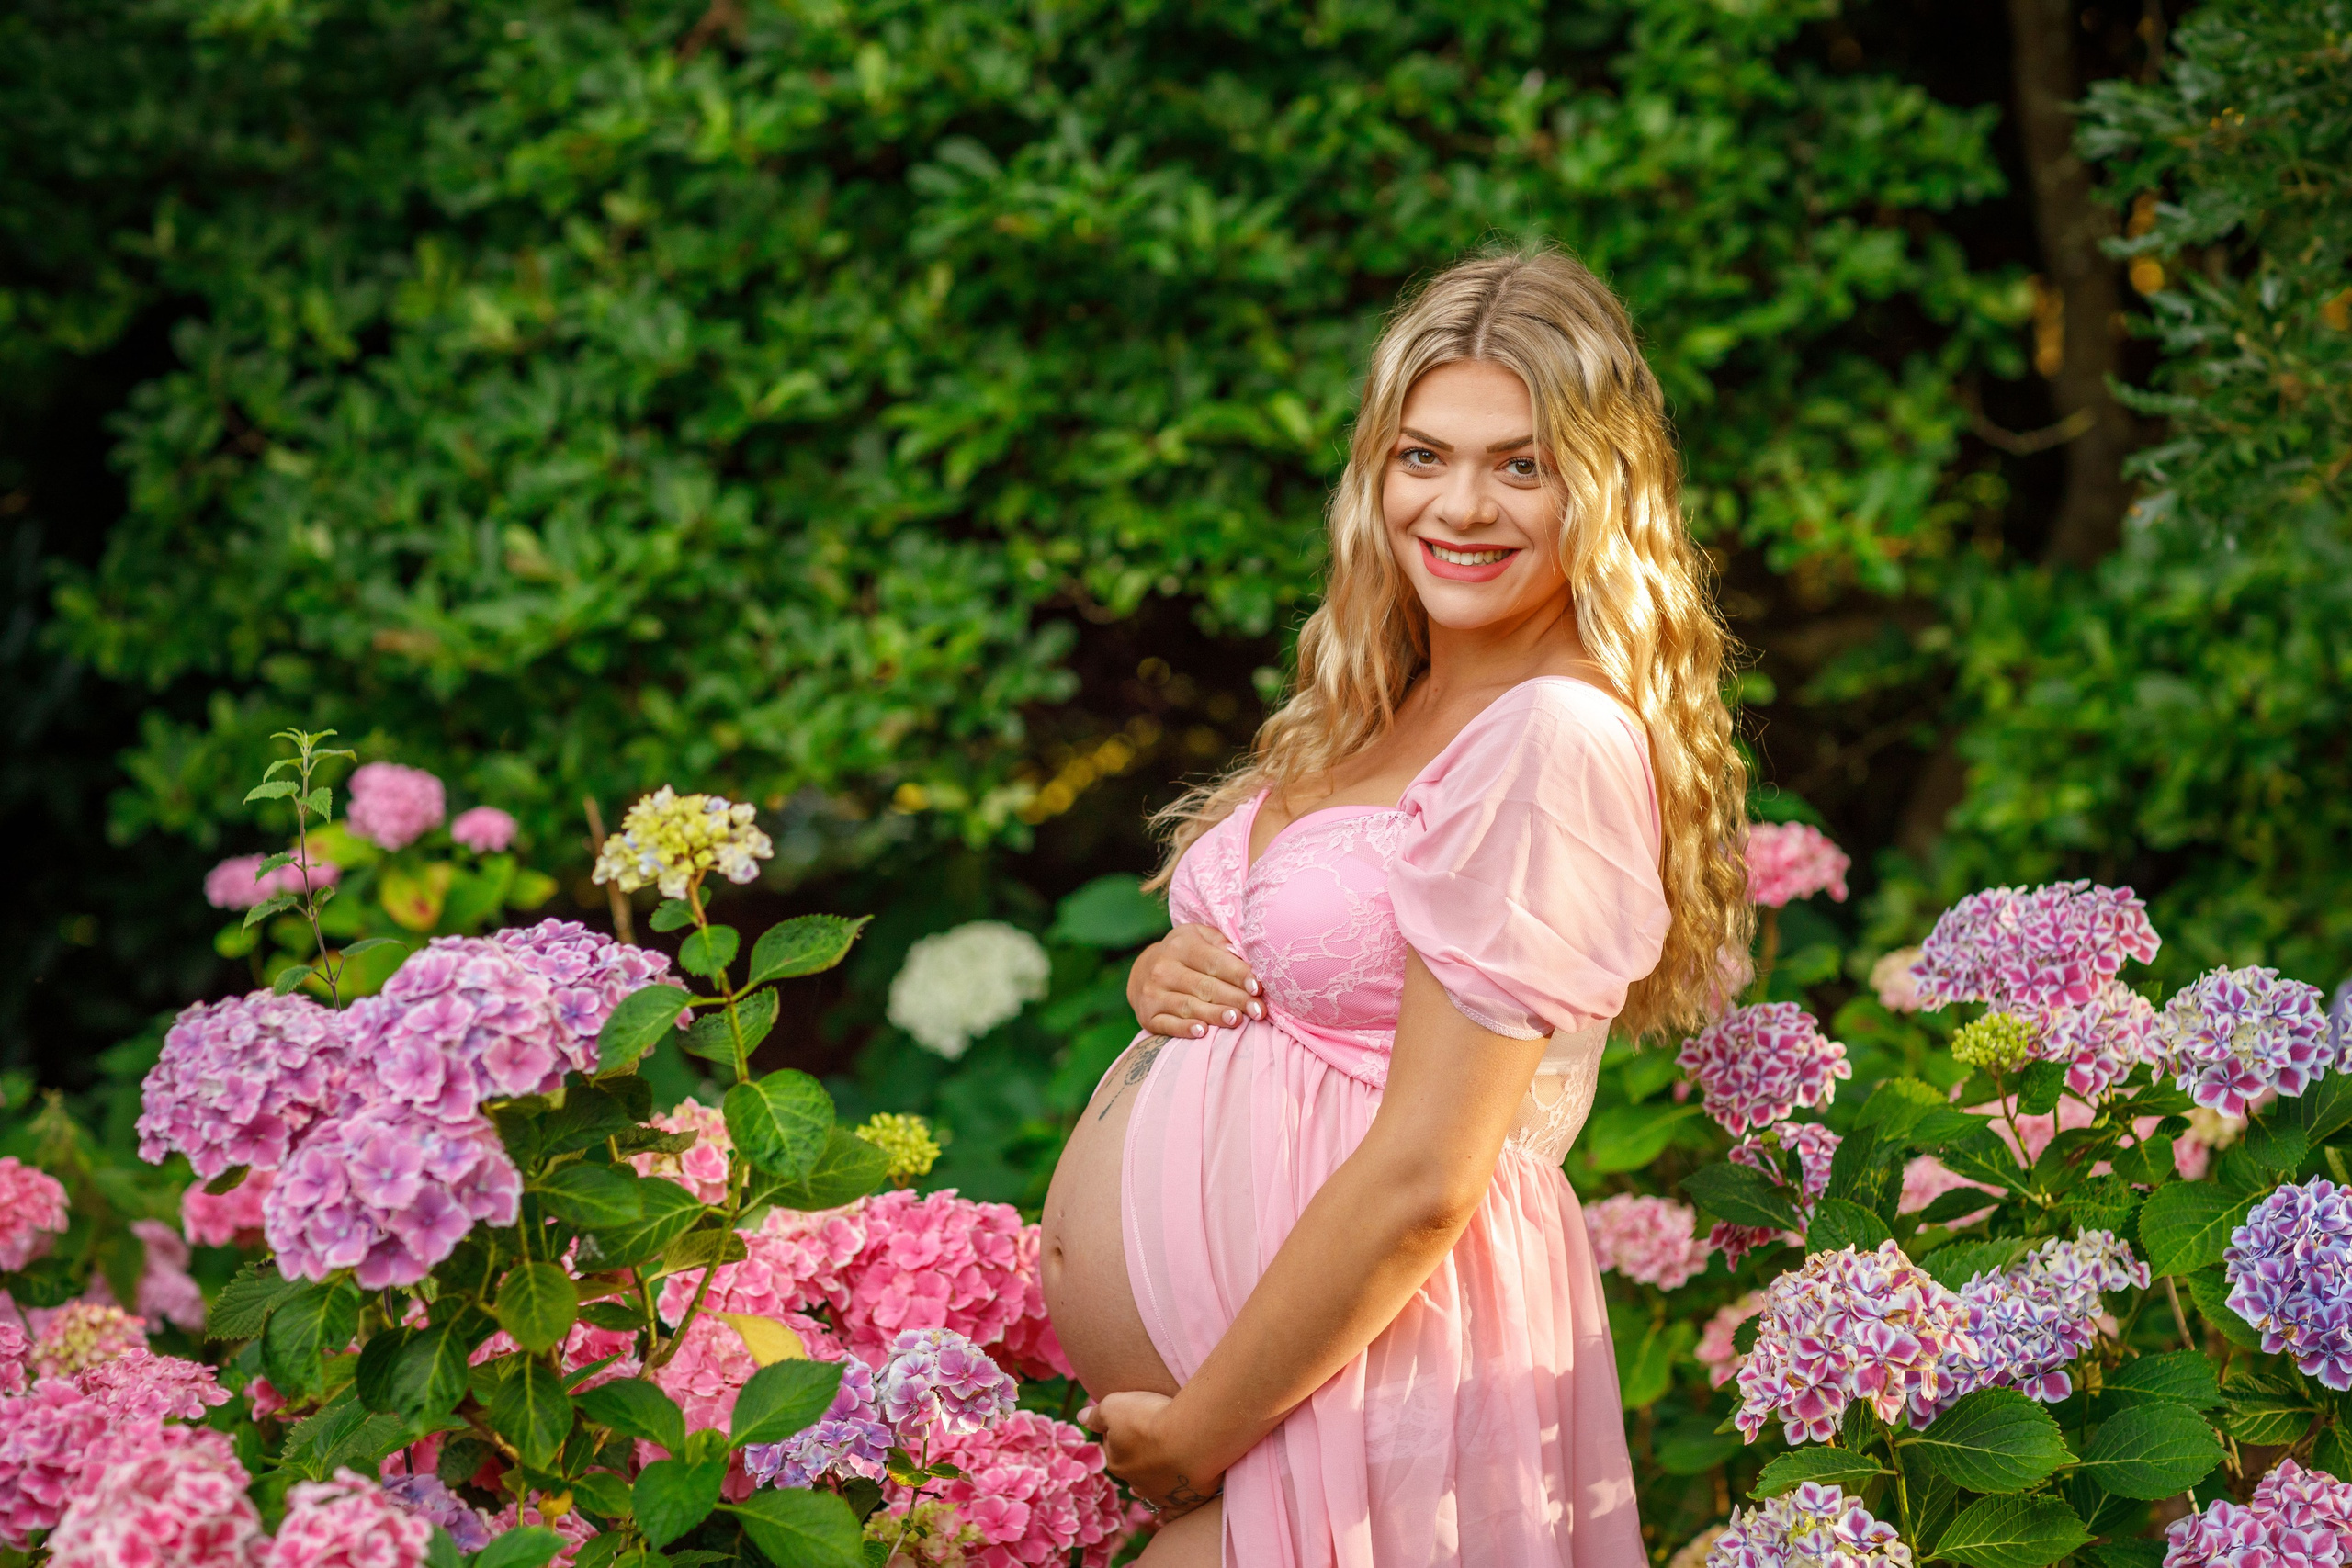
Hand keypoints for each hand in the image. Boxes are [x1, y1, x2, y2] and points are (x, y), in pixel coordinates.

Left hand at [1080, 1391, 1224, 1518]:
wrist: (1189, 1436)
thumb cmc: (1149, 1418)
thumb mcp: (1114, 1405)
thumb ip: (1096, 1414)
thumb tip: (1080, 1417)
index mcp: (1116, 1463)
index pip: (1114, 1446)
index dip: (1123, 1429)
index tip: (1138, 1416)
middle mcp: (1136, 1483)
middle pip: (1133, 1468)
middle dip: (1139, 1455)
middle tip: (1154, 1437)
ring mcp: (1161, 1494)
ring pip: (1151, 1490)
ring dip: (1153, 1481)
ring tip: (1160, 1470)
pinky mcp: (1185, 1500)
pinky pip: (1173, 1513)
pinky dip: (1168, 1514)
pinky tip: (1165, 1514)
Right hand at [1128, 923, 1263, 1037]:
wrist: (1142, 970)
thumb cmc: (1184, 953)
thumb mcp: (1199, 936)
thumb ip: (1221, 943)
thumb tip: (1242, 955)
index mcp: (1181, 945)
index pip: (1215, 962)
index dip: (1239, 975)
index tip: (1258, 988)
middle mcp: (1164, 968)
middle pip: (1206, 986)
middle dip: (1235, 999)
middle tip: (1258, 1010)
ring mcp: (1153, 992)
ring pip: (1189, 1006)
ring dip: (1215, 1015)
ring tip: (1237, 1020)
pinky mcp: (1148, 1015)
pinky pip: (1168, 1024)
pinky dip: (1185, 1029)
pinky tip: (1202, 1032)